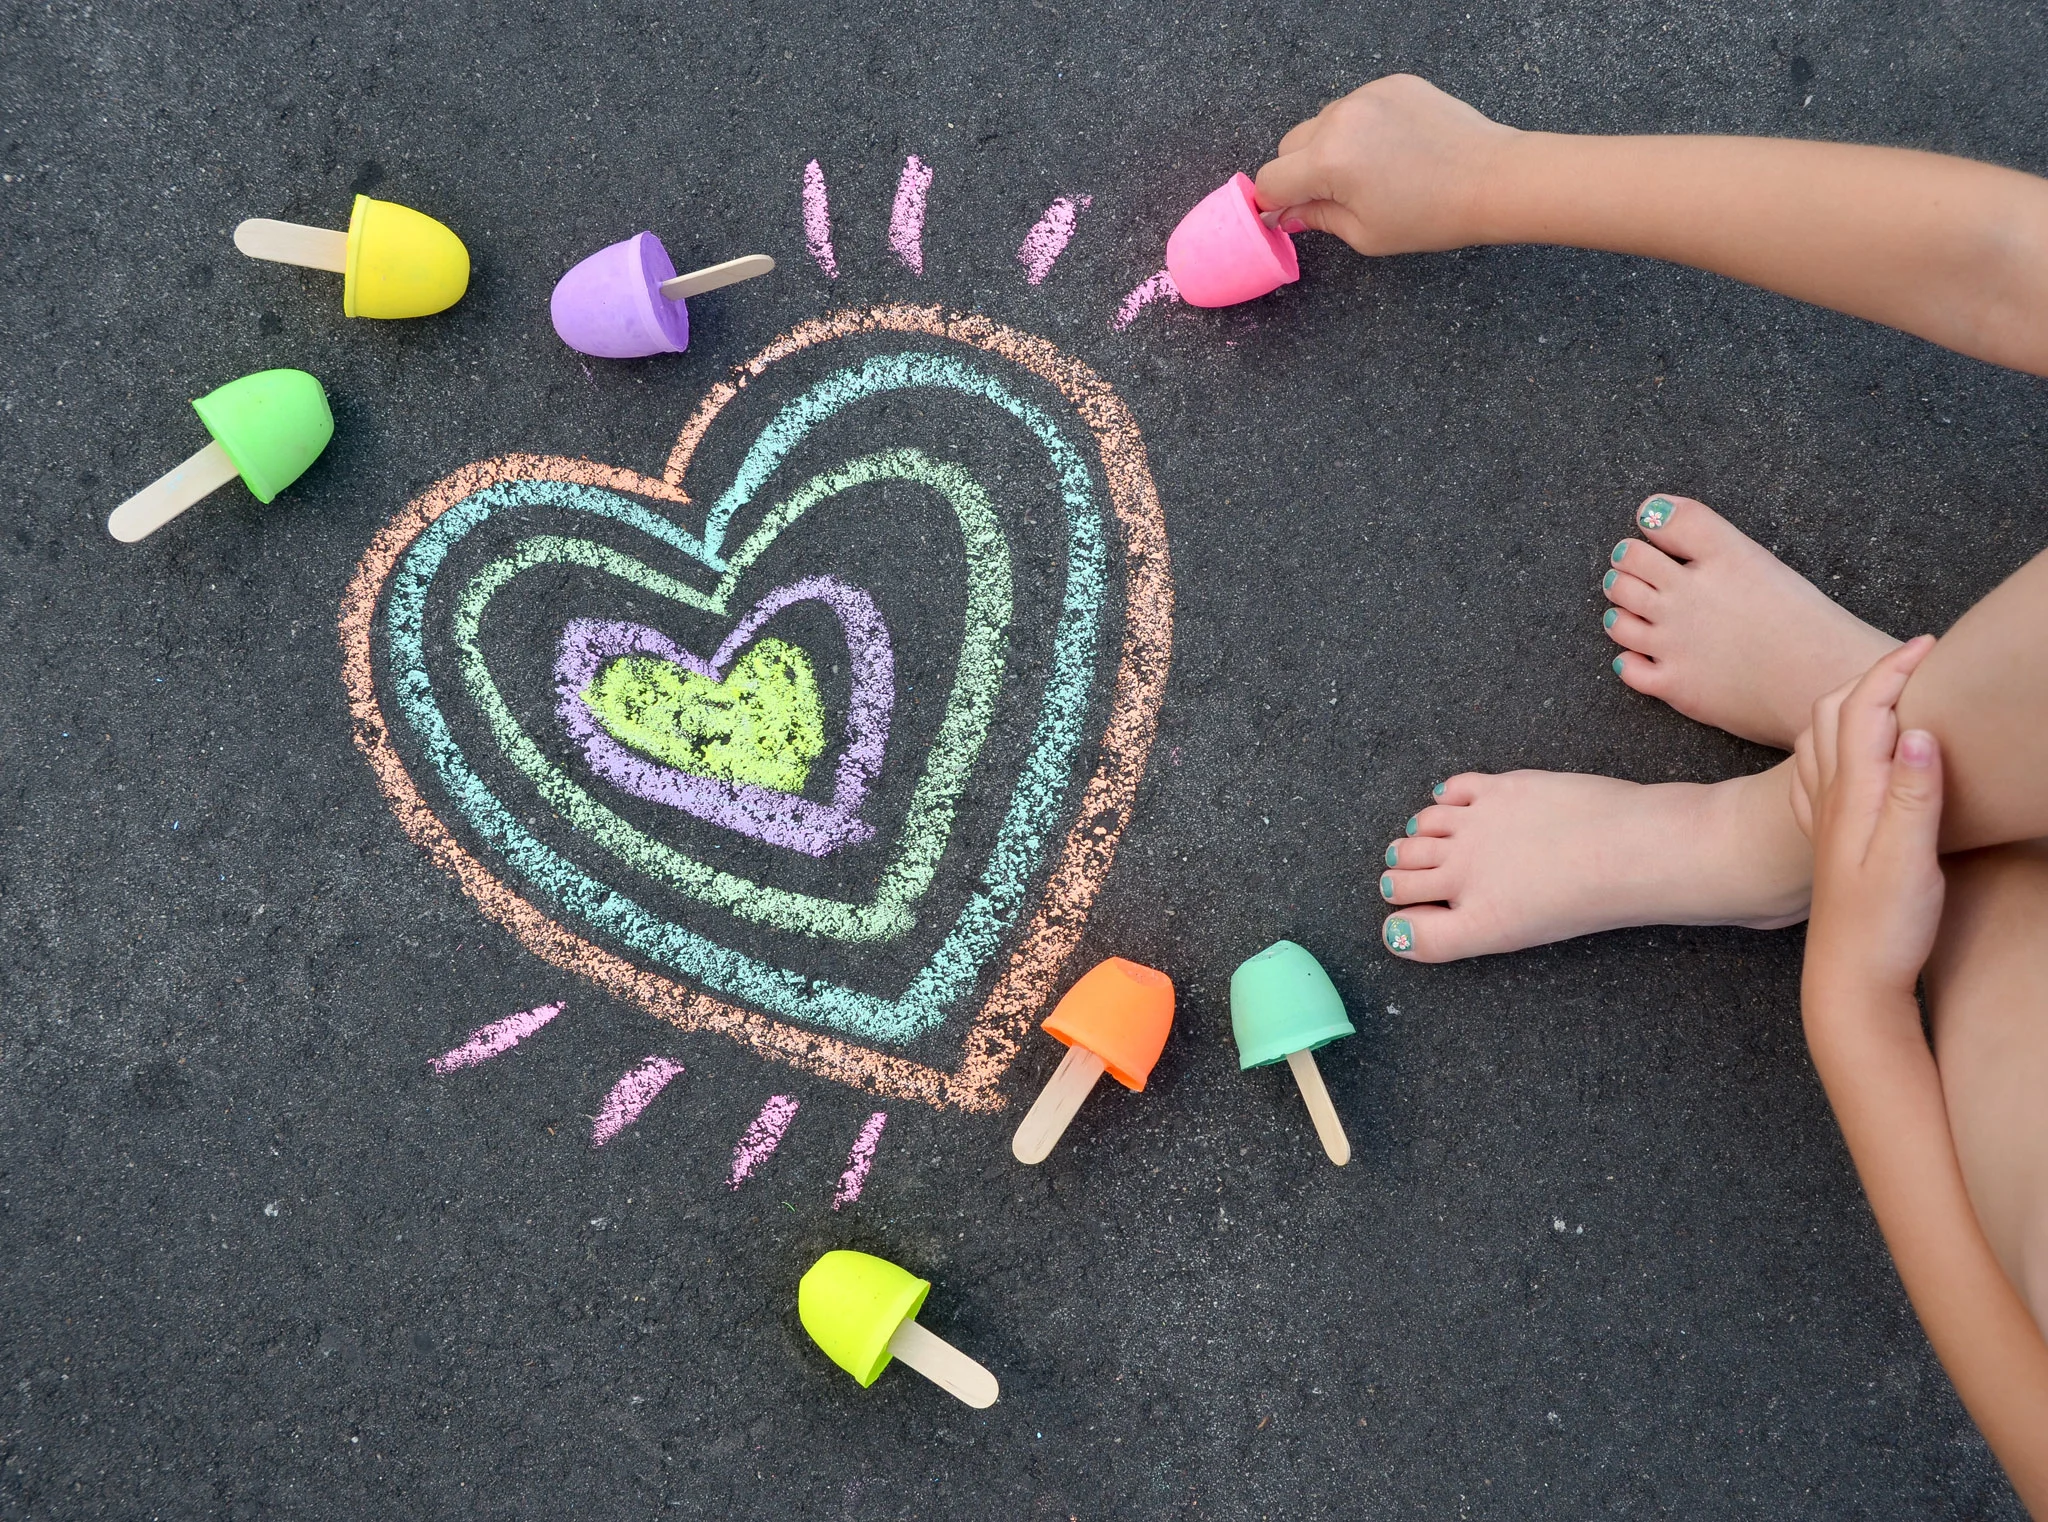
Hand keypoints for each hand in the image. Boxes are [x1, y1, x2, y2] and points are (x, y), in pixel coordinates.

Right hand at [1252, 75, 1518, 254]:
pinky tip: (1393, 149)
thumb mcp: (1365, 233)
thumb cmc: (1432, 214)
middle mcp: (1341, 119)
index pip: (1272, 179)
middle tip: (1333, 196)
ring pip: (1323, 122)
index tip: (1286, 212)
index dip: (1274, 201)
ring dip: (1330, 147)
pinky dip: (1363, 127)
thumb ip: (1317, 219)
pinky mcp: (1393, 84)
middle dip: (1300, 172)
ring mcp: (1368, 95)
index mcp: (1329, 161)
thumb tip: (1289, 213)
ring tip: (1371, 171)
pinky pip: (1358, 106)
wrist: (1491, 178)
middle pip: (1290, 145)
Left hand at [1796, 636, 1945, 1000]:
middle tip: (1917, 663)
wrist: (1850, 982)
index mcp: (1852, 794)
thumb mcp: (1910, 859)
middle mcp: (1830, 799)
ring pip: (1820, 740)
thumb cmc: (1884, 927)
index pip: (1864, 708)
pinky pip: (1817, 776)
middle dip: (1871, 677)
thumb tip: (1921, 730)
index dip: (1893, 670)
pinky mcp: (1830, 843)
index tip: (1930, 645)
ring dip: (1851, 706)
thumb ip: (1915, 794)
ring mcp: (1824, 820)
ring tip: (1889, 696)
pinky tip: (1850, 758)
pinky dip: (1835, 746)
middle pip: (1833, 713)